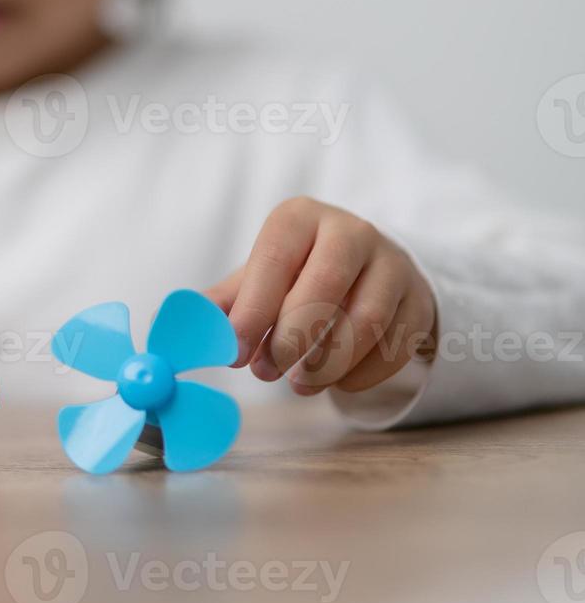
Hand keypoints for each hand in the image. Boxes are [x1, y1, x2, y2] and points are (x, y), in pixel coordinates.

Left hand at [205, 197, 437, 394]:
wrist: (364, 273)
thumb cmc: (295, 276)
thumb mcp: (257, 279)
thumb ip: (222, 303)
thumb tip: (182, 328)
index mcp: (300, 218)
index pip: (275, 257)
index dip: (254, 309)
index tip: (236, 351)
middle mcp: (352, 231)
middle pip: (326, 284)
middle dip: (291, 338)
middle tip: (265, 371)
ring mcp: (393, 264)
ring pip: (366, 320)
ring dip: (326, 363)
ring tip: (297, 383)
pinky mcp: (420, 300)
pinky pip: (394, 345)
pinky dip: (360, 374)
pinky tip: (333, 384)